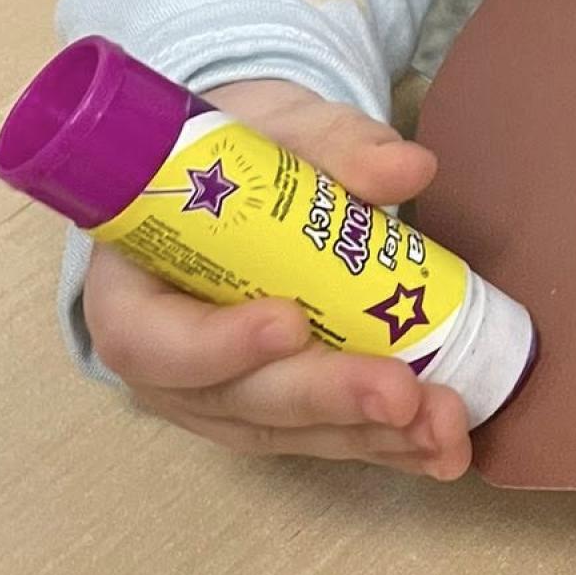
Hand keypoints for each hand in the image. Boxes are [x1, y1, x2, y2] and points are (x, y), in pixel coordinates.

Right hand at [83, 77, 471, 479]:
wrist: (251, 180)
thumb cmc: (246, 156)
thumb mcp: (281, 129)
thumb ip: (336, 146)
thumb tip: (408, 168)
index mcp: (132, 288)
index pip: (149, 339)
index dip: (216, 344)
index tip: (290, 322)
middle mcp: (167, 361)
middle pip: (236, 399)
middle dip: (324, 398)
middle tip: (400, 395)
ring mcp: (219, 396)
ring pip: (287, 430)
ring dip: (370, 436)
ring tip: (443, 430)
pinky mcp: (272, 413)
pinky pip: (321, 436)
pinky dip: (385, 442)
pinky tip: (441, 445)